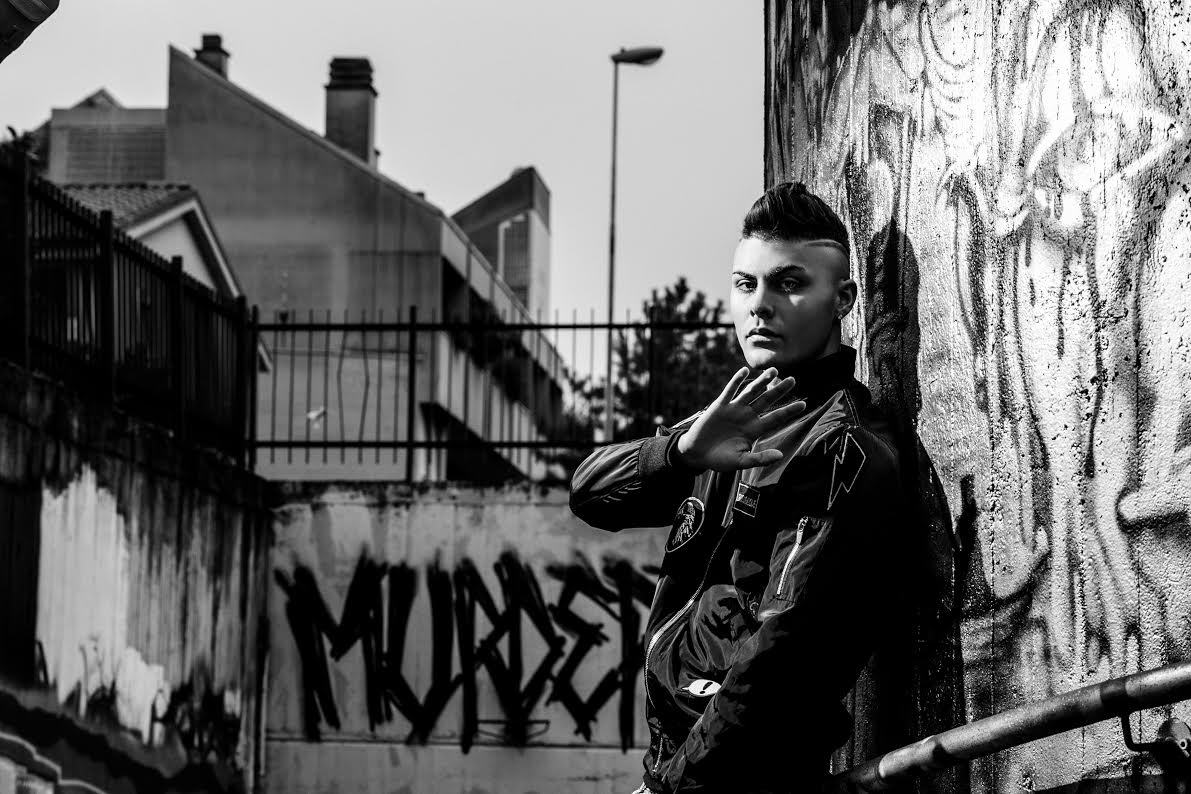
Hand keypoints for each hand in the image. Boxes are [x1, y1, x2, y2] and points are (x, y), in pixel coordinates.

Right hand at [675, 367, 805, 471]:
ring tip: (774, 370)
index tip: (804, 404)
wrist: (697, 454)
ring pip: (751, 392)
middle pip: (766, 400)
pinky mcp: (719, 406)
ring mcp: (734, 410)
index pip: (775, 418)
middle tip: (793, 380)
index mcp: (754, 430)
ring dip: (762, 381)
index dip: (789, 411)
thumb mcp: (741, 462)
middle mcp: (747, 417)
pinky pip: (730, 391)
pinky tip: (744, 371)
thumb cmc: (720, 460)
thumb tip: (780, 456)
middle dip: (779, 390)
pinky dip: (736, 381)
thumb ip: (760, 458)